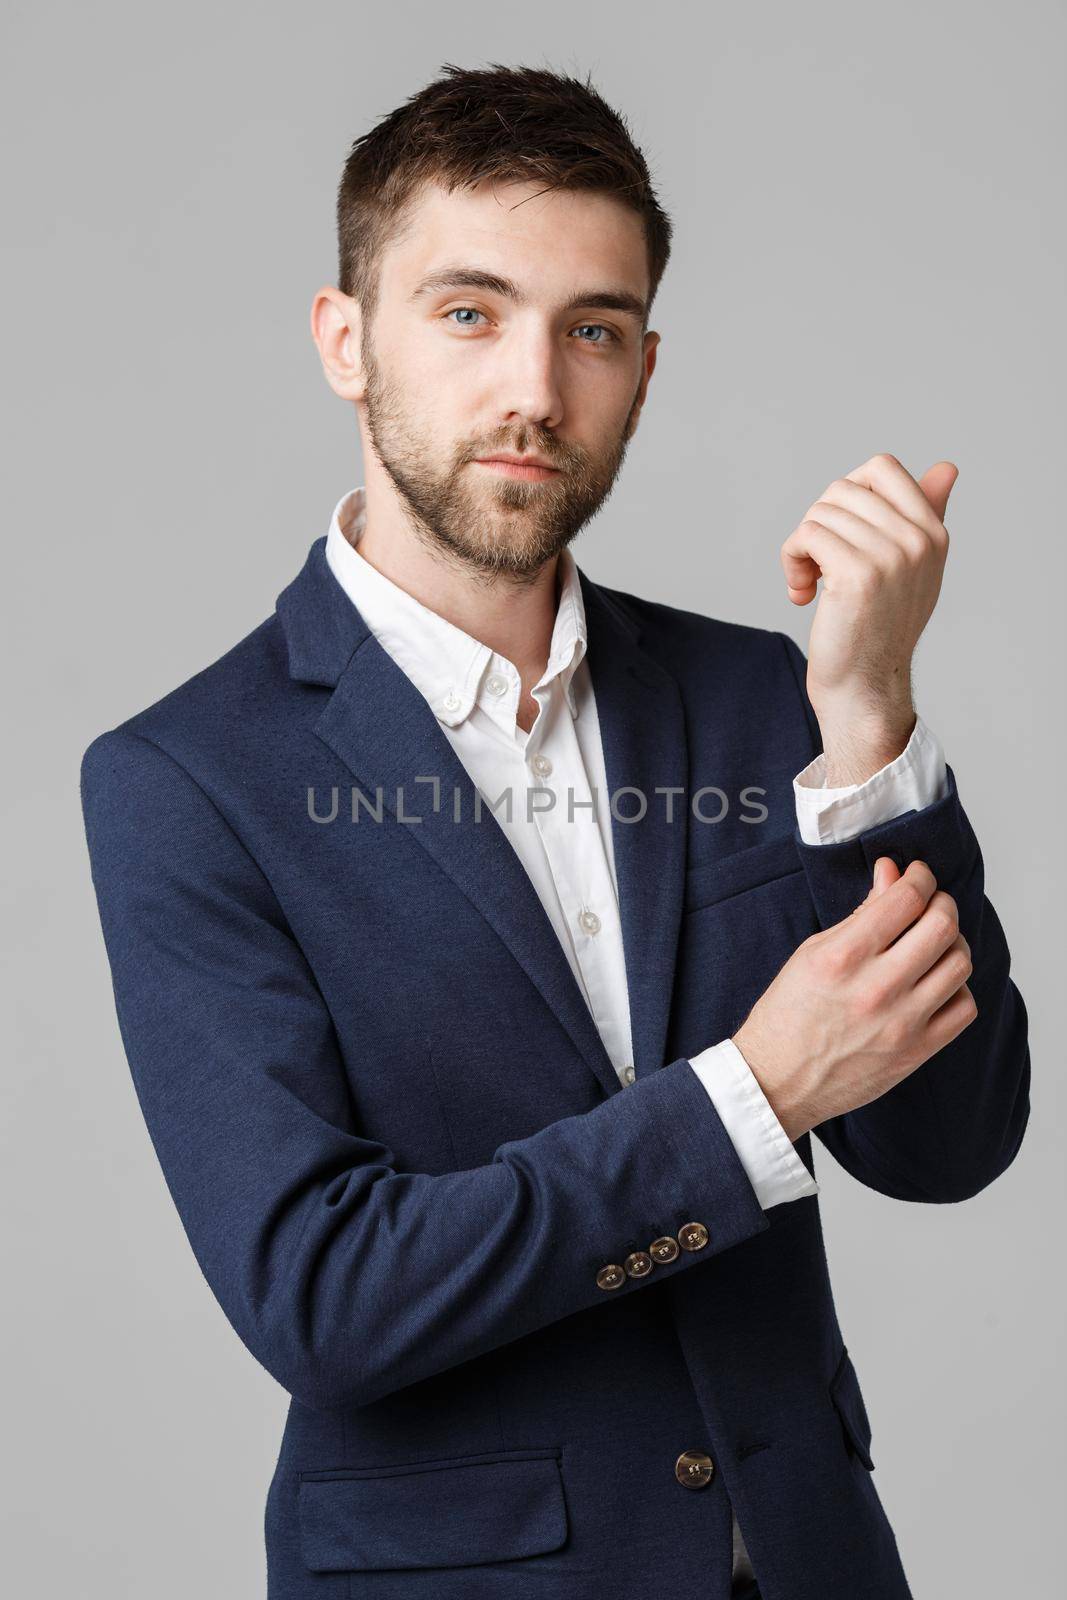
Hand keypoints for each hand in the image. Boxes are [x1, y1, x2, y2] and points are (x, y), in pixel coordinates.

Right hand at [732, 855, 976, 1142]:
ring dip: (952, 943)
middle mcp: (876, 989)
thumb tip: (892, 873)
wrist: (778, 1080)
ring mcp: (901, 1023)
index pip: (905, 900)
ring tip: (933, 943)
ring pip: (959, 963)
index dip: (919, 877)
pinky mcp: (917, 1051)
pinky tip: (935, 983)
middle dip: (942, 903)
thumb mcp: (813, 952)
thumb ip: (861, 913)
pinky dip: (956, 987)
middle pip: (942, 926)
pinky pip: (964, 1006)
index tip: (917, 875)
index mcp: (842, 958)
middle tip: (931, 903)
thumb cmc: (788, 1014)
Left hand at [781, 454, 957, 781]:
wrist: (865, 687)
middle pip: (842, 488)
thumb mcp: (912, 568)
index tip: (840, 534)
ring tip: (808, 582)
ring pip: (820, 511)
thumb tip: (947, 468)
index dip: (845, 494)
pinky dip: (792, 561)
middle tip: (816, 564)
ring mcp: (891, 556)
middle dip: (818, 522)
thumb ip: (925, 515)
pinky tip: (801, 593)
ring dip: (801, 546)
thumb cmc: (879, 628)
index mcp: (934, 533)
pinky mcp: (857, 575)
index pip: (881, 467)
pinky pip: (807, 535)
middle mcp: (918, 541)